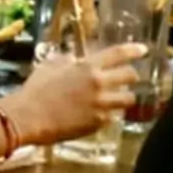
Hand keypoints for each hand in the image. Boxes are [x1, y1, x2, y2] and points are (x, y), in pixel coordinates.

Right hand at [9, 44, 145, 146]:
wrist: (30, 117)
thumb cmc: (36, 89)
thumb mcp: (48, 66)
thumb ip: (65, 60)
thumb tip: (73, 59)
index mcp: (87, 67)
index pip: (118, 54)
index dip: (133, 50)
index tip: (143, 50)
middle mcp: (99, 84)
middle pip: (130, 76)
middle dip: (130, 76)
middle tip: (126, 78)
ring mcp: (101, 105)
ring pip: (128, 99)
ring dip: (123, 97)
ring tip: (116, 98)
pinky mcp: (99, 123)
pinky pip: (113, 116)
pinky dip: (109, 113)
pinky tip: (98, 112)